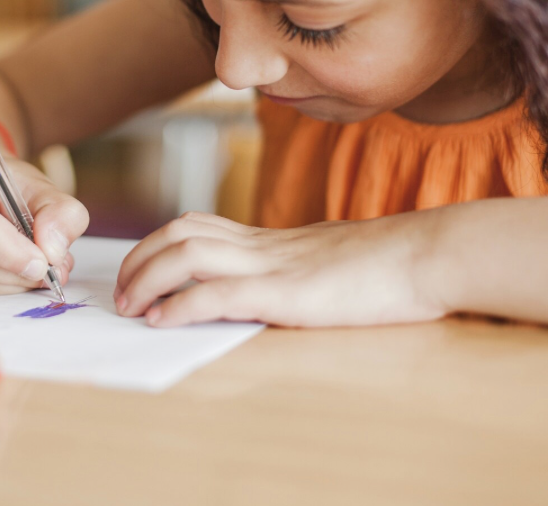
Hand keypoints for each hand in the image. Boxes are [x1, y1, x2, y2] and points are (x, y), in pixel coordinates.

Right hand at [0, 146, 88, 294]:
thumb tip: (52, 249)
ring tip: (34, 272)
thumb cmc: (10, 186)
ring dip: (4, 283)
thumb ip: (62, 214)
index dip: (8, 249)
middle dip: (11, 271)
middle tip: (46, 273)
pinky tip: (13, 274)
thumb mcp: (45, 190)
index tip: (41, 263)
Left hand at [113, 211, 447, 327]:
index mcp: (270, 239)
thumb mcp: (325, 259)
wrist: (425, 255)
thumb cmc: (385, 264)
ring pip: (188, 255)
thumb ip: (291, 266)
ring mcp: (273, 265)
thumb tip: (267, 285)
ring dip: (147, 280)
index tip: (139, 270)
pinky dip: (182, 305)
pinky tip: (163, 321)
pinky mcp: (287, 292)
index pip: (197, 225)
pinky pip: (219, 293)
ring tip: (130, 308)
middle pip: (180, 233)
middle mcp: (263, 245)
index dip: (157, 244)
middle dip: (140, 260)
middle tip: (122, 293)